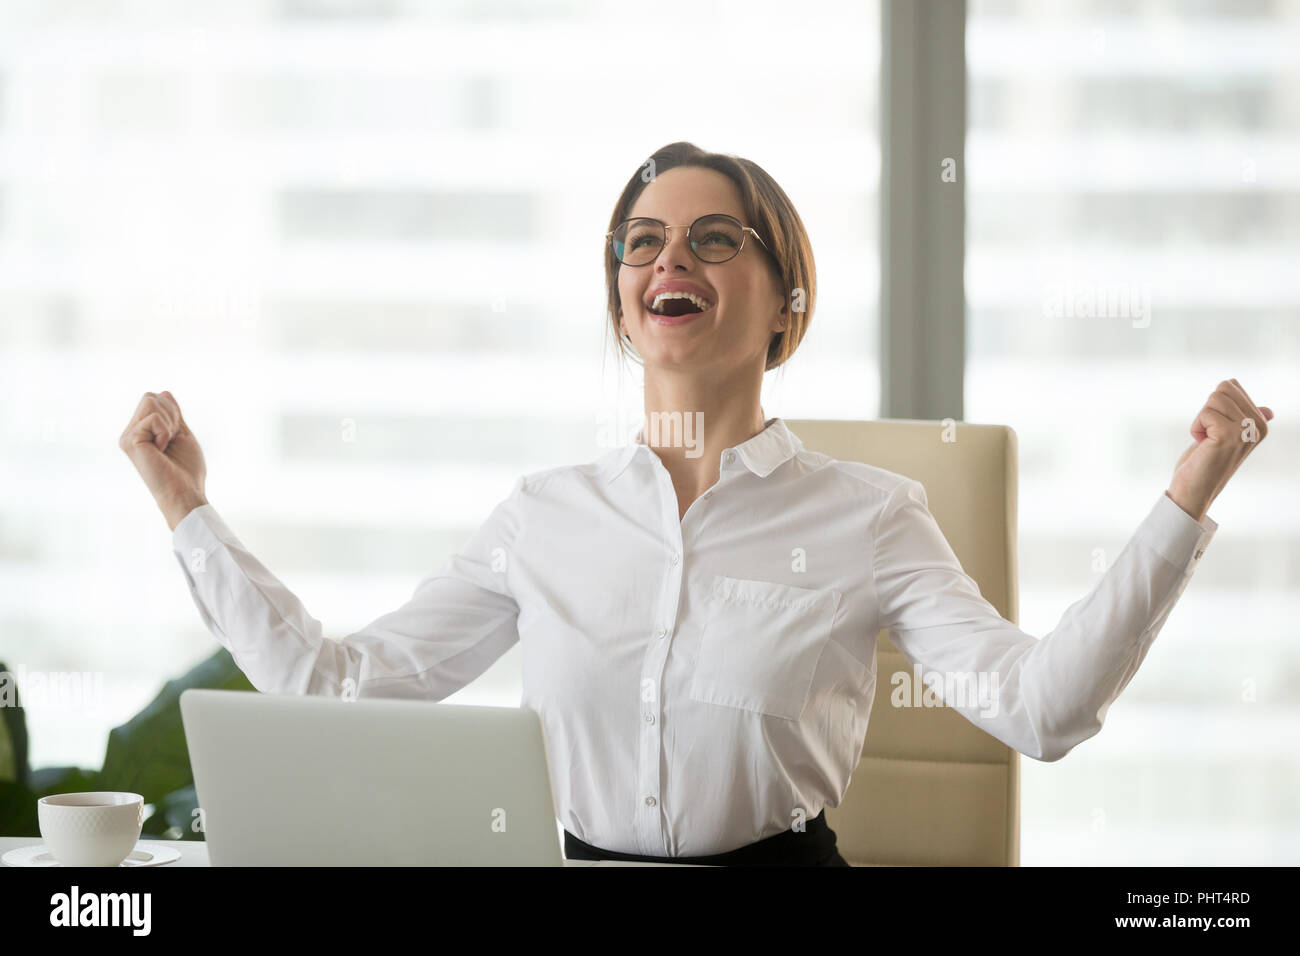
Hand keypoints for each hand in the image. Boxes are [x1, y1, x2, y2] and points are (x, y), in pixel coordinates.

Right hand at [119, 390, 207, 528]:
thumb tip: (164, 392)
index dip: (172, 411)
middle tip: (172, 440)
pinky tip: (162, 450)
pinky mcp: (130, 441)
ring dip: (169, 422)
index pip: (153, 398)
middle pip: (149, 397)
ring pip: (150, 401)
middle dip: (171, 414)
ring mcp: (128, 437)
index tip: (176, 435)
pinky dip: (166, 431)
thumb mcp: (181, 434)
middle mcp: (130, 433)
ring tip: (167, 445)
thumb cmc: (186, 469)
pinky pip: (153, 418)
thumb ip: (172, 415)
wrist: (185, 492)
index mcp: (141, 432)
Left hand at [1166, 378, 1272, 522]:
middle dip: (1208, 410)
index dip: (1214, 406)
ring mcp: (1246, 430)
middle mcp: (1259, 425)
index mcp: (1262, 422)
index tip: (1216, 430)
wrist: (1194, 489)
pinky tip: (1203, 445)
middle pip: (1224, 388)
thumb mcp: (1228, 436)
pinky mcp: (1229, 434)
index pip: (1231, 385)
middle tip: (1209, 435)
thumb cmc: (1206, 461)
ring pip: (1214, 398)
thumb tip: (1268, 411)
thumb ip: (1246, 419)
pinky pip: (1204, 413)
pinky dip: (1196, 428)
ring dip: (1201, 420)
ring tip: (1207, 441)